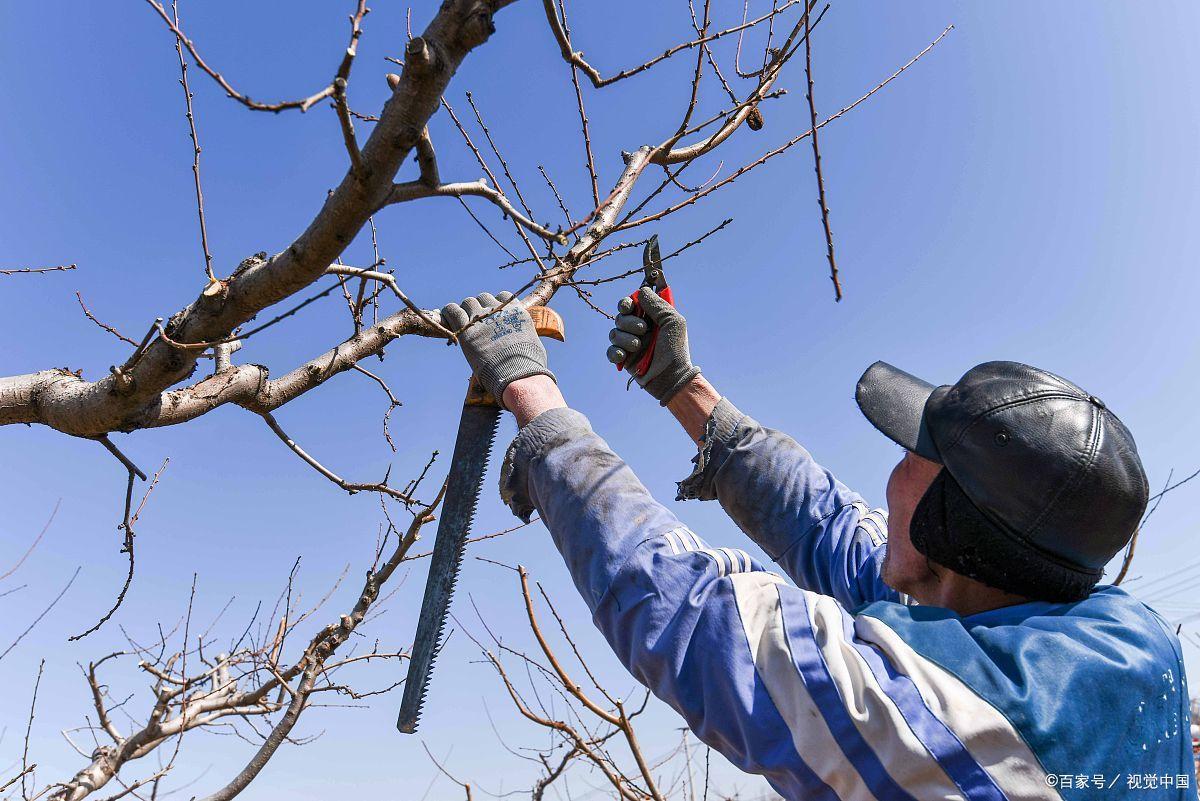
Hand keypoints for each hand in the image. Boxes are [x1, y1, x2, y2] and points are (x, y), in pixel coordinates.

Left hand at [441, 292, 554, 406]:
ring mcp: (482, 319)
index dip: (496, 304)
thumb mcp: (533, 344)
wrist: (517, 374)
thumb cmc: (529, 366)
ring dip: (465, 310)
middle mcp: (499, 311)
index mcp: (516, 313)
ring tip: (462, 321)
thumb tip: (523, 341)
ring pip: (468, 302)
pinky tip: (448, 317)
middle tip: (476, 321)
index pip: (503, 296)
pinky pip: (453, 311)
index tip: (493, 314)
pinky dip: (449, 312)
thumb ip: (523, 336)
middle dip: (480, 307)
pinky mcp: (467, 330)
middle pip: (484, 298)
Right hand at [605, 286, 699, 404]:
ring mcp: (629, 344)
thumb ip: (658, 304)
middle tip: (643, 330)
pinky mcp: (624, 359)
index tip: (630, 306)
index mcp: (649, 318)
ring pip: (614, 333)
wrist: (671, 377)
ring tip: (638, 345)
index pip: (631, 303)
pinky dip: (616, 352)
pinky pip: (610, 351)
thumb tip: (641, 290)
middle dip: (629, 322)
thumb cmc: (676, 349)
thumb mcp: (673, 322)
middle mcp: (637, 329)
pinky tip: (625, 356)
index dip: (627, 303)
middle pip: (620, 317)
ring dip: (625, 338)